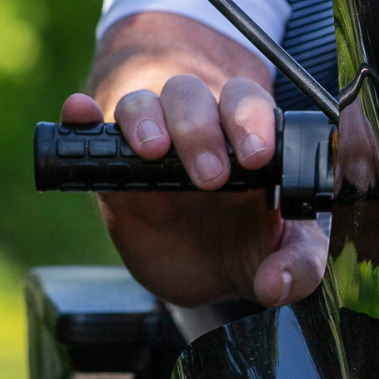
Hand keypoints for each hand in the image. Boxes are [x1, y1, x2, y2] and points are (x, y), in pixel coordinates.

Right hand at [63, 81, 325, 309]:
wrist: (202, 269)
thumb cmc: (248, 246)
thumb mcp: (284, 257)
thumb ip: (298, 267)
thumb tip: (275, 283)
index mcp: (249, 140)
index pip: (250, 105)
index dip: (252, 121)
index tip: (256, 157)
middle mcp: (201, 131)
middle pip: (194, 95)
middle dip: (201, 129)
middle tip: (211, 177)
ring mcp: (154, 145)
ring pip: (146, 103)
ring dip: (148, 118)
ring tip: (154, 151)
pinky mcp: (114, 171)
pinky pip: (93, 129)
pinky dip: (83, 117)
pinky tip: (80, 112)